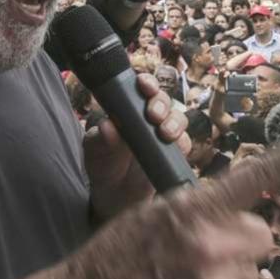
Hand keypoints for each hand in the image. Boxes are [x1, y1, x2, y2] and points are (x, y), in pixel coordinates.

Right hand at [65, 129, 279, 278]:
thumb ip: (204, 208)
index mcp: (196, 206)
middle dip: (240, 243)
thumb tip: (241, 211)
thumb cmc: (123, 254)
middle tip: (203, 254)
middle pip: (261, 235)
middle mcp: (213, 242)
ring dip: (232, 278)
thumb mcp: (158, 212)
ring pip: (255, 273)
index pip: (259, 174)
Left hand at [84, 73, 190, 195]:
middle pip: (163, 99)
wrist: (114, 196)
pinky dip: (182, 142)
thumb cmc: (103, 164)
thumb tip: (108, 126)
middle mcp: (148, 117)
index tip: (144, 85)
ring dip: (174, 122)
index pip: (140, 88)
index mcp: (128, 108)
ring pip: (178, 118)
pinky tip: (174, 146)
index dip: (146, 82)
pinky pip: (184, 143)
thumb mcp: (95, 150)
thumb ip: (101, 138)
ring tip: (164, 133)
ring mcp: (162, 134)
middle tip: (153, 114)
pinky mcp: (173, 153)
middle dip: (161, 102)